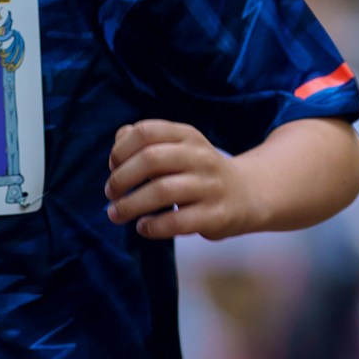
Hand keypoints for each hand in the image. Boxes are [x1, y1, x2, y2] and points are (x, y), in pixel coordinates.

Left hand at [105, 118, 255, 239]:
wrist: (247, 194)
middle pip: (151, 159)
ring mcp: (209, 186)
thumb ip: (148, 141)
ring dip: (130, 205)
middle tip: (111, 193)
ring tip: (117, 214)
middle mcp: (200, 157)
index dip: (121, 150)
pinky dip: (152, 226)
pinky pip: (176, 221)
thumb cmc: (200, 173)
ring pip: (161, 191)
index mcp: (187, 136)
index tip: (113, 167)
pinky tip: (143, 227)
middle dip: (122, 178)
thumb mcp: (178, 148)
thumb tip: (119, 141)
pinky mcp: (215, 215)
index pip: (146, 131)